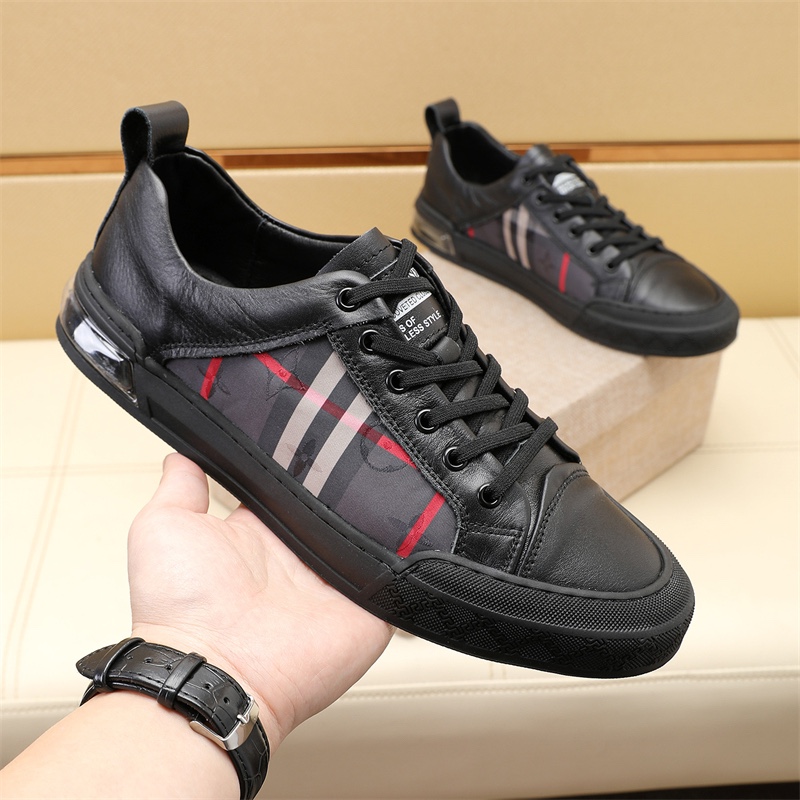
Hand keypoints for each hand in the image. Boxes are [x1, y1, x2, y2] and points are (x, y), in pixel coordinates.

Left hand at [127, 452, 393, 750]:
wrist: (213, 672)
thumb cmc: (180, 609)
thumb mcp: (164, 528)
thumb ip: (180, 487)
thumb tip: (182, 455)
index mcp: (262, 535)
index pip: (297, 489)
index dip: (310, 463)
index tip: (325, 431)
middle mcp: (301, 558)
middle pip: (341, 511)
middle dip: (356, 484)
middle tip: (371, 449)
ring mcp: (338, 585)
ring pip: (376, 539)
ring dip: (388, 518)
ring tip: (402, 479)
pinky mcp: (369, 612)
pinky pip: (401, 579)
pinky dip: (411, 560)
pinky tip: (422, 528)